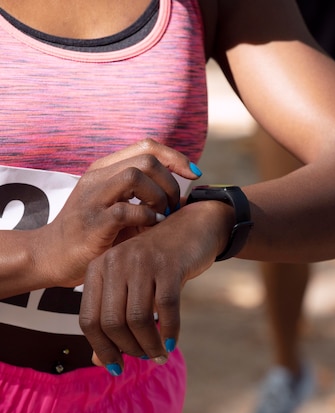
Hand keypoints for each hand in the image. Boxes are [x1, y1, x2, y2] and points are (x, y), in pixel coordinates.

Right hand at [39, 139, 201, 287]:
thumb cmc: (94, 233)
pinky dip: (146, 218)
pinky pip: (127, 210)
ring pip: (135, 176)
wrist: (51, 257)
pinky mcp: (92, 223)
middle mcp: (98, 178)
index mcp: (106, 169)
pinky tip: (150, 228)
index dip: (176, 157)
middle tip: (173, 206)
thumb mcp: (120, 206)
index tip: (194, 174)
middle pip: (146, 159)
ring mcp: (93, 198)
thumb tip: (186, 198)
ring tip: (161, 216)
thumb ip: (145, 197)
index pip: (147, 146)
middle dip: (170, 182)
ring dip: (159, 197)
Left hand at [78, 200, 231, 374]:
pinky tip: (172, 342)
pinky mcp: (169, 264)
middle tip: (145, 357)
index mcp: (98, 267)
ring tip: (159, 354)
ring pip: (138, 318)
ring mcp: (142, 261)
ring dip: (149, 344)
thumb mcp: (132, 286)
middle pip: (112, 322)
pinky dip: (170, 331)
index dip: (101, 348)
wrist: (193, 228)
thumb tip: (102, 362)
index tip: (116, 365)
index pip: (88, 319)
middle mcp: (115, 261)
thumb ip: (113, 320)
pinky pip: (166, 308)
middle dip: (129, 348)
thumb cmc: (159, 263)